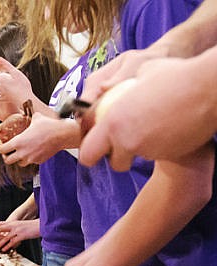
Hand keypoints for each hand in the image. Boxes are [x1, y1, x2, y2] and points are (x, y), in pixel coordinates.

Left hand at [0, 113, 79, 165]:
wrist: (62, 134)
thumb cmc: (49, 126)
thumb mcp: (35, 118)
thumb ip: (29, 117)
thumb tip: (28, 112)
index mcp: (18, 142)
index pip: (1, 150)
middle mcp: (23, 153)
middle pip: (7, 160)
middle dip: (5, 156)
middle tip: (6, 152)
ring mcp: (31, 158)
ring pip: (19, 163)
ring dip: (17, 159)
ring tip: (19, 153)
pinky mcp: (39, 161)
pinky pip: (31, 162)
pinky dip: (29, 158)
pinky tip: (31, 152)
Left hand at [0, 219, 39, 251]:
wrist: (41, 225)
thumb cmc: (31, 226)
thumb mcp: (19, 223)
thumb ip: (8, 224)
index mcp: (13, 223)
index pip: (0, 226)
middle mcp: (14, 226)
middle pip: (0, 229)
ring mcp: (18, 230)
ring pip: (6, 237)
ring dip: (0, 243)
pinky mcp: (22, 235)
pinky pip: (13, 242)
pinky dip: (7, 246)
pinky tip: (4, 249)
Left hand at [79, 52, 216, 169]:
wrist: (208, 87)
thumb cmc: (175, 75)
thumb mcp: (140, 75)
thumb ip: (120, 87)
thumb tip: (109, 87)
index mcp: (113, 122)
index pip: (87, 153)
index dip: (90, 152)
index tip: (97, 147)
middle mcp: (127, 140)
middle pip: (114, 164)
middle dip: (117, 158)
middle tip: (124, 146)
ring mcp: (149, 149)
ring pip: (138, 158)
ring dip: (141, 150)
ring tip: (152, 129)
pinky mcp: (170, 153)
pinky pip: (159, 154)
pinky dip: (161, 146)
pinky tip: (169, 129)